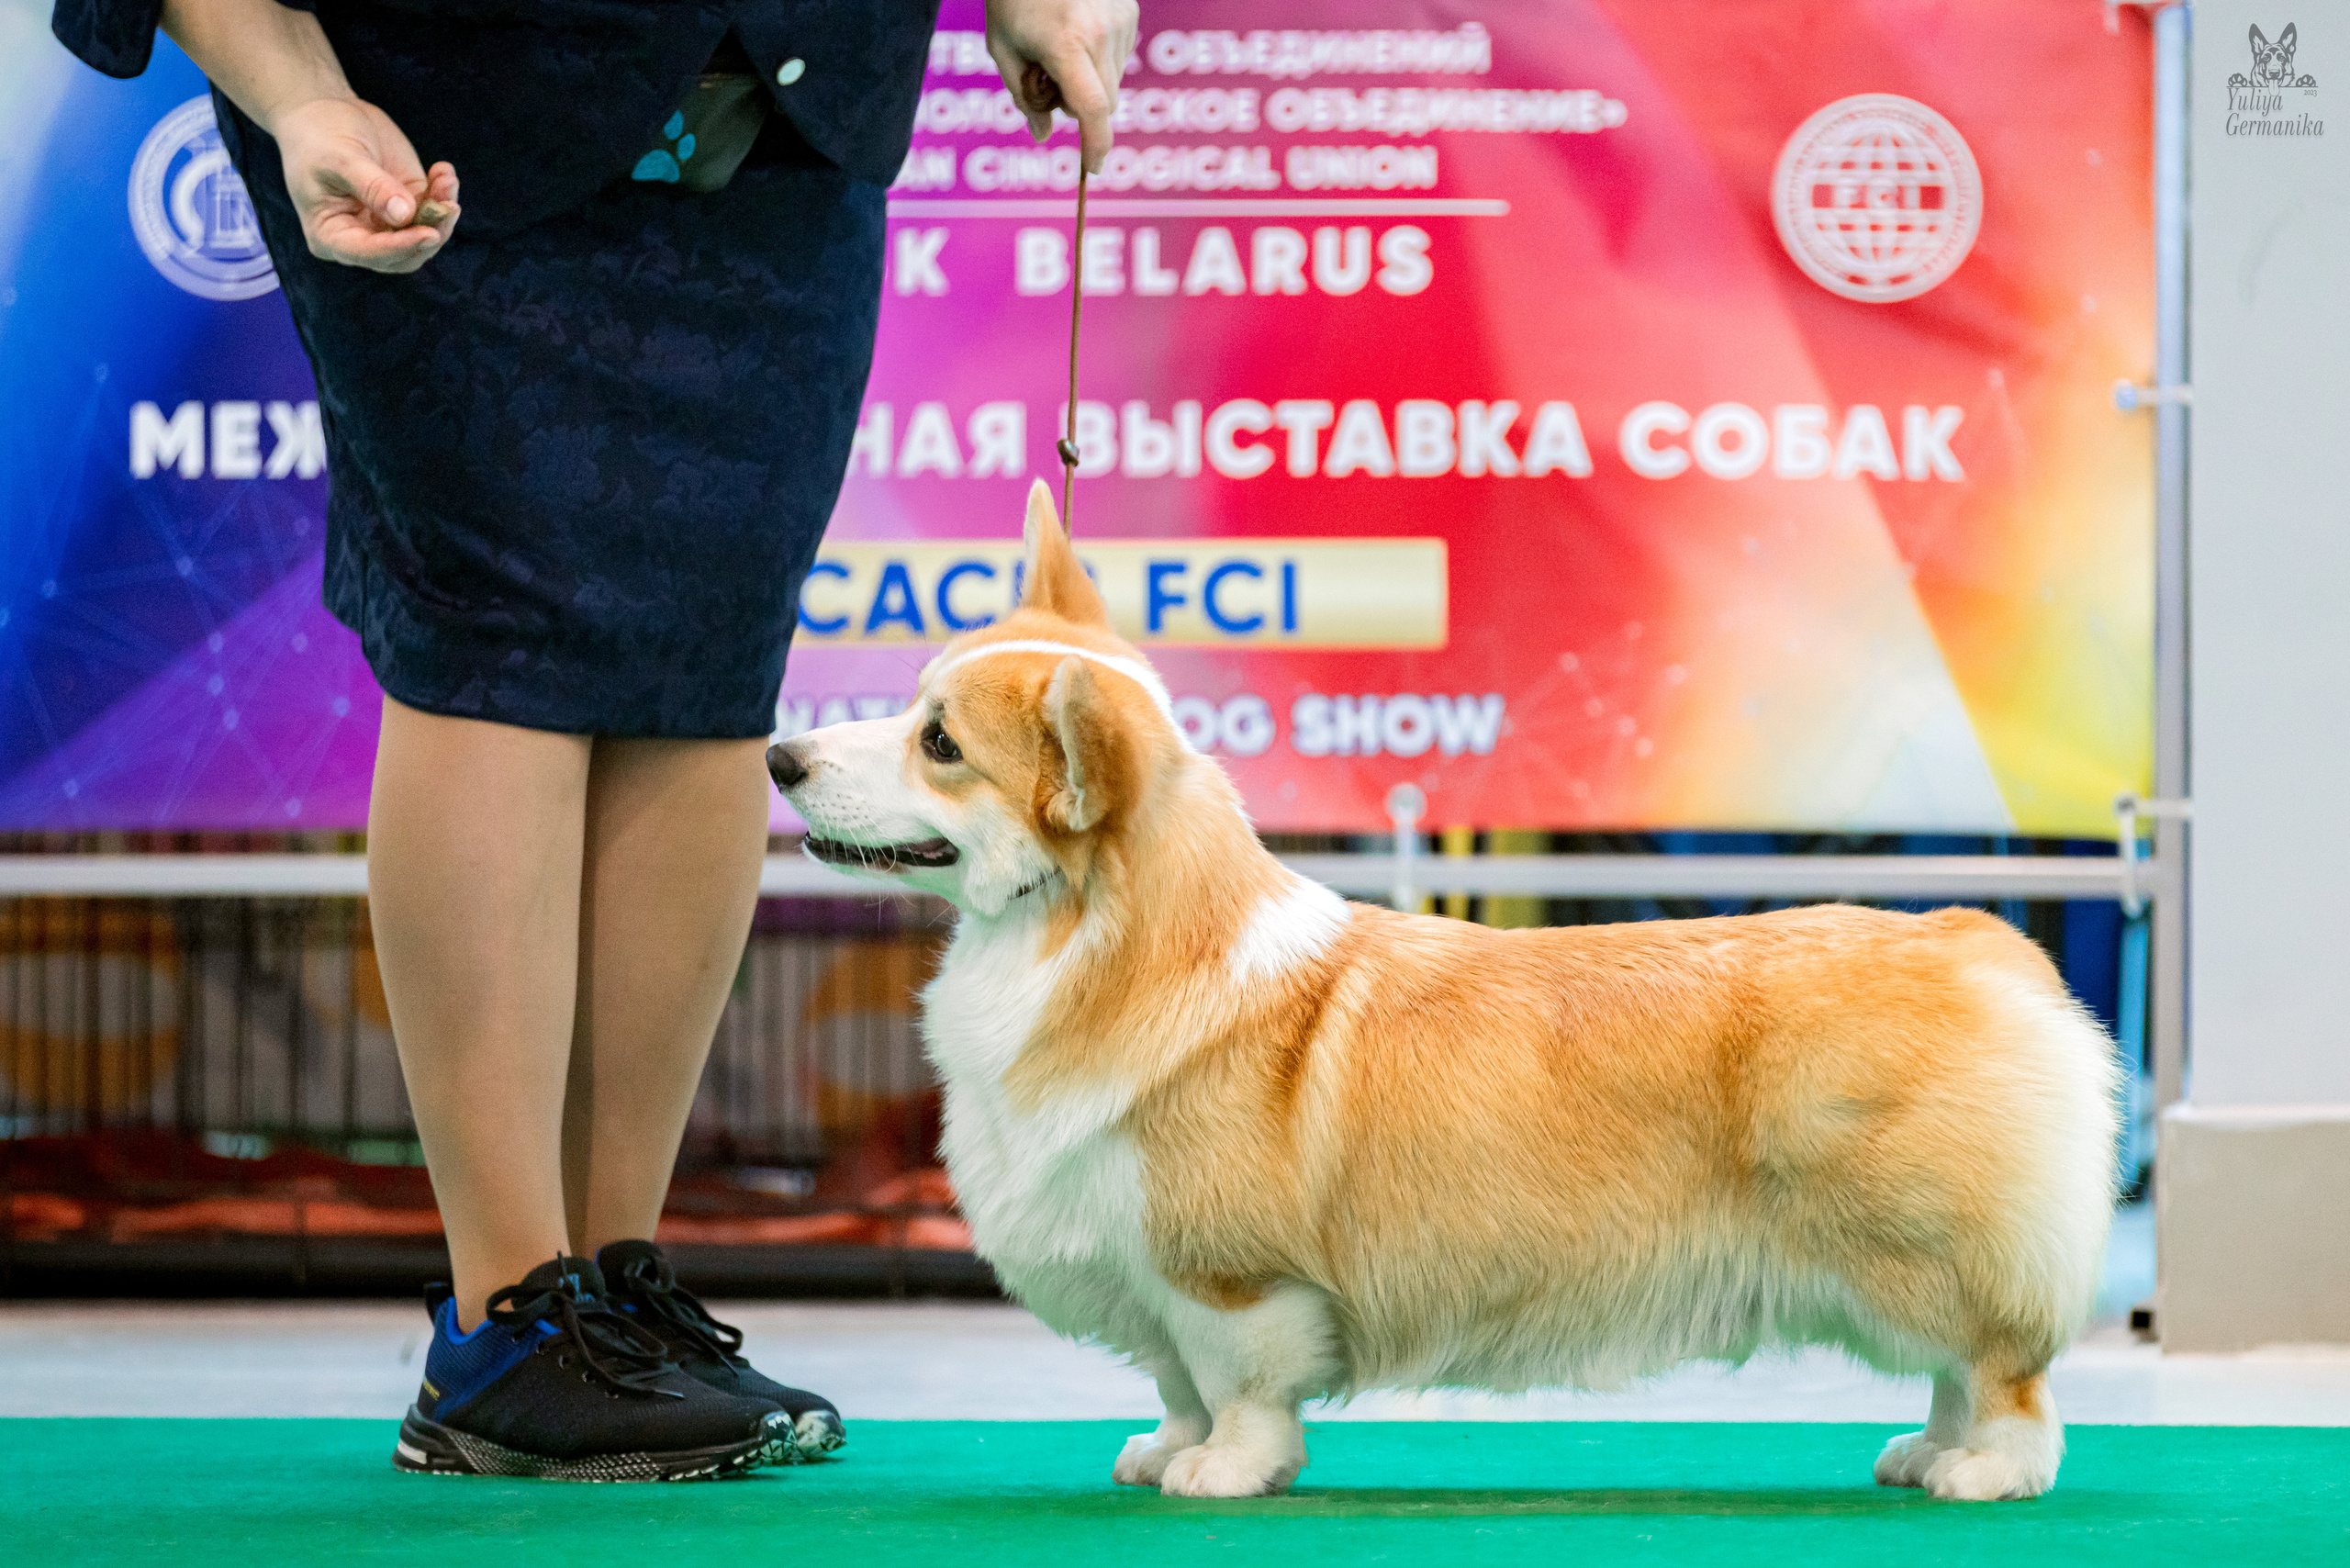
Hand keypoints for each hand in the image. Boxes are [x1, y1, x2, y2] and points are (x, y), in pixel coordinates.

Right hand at [267, 96, 457, 273]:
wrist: (324, 111)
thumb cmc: (319, 137)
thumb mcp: (340, 159)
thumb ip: (372, 187)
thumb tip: (405, 215)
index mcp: (331, 235)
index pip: (369, 253)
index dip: (401, 247)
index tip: (429, 233)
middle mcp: (361, 237)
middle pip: (404, 254)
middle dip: (431, 233)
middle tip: (450, 207)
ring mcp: (386, 224)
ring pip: (424, 237)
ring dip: (442, 214)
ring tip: (446, 179)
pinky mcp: (407, 205)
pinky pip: (432, 211)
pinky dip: (443, 194)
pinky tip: (443, 171)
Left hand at [985, 0, 1138, 172]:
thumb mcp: (1003, 47)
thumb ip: (1023, 97)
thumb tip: (1042, 135)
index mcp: (1066, 45)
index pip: (1093, 110)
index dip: (1095, 145)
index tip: (1092, 166)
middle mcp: (1102, 35)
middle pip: (1104, 103)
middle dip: (1080, 108)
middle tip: (1047, 82)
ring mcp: (1122, 22)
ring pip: (1114, 82)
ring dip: (1090, 83)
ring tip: (1059, 48)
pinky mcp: (1130, 13)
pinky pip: (1119, 58)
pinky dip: (1099, 60)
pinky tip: (1075, 32)